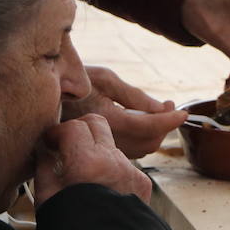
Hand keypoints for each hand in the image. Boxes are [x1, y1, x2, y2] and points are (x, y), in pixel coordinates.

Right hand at [33, 114, 151, 205]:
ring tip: (81, 175)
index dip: (57, 132)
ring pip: (111, 145)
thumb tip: (42, 149)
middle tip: (65, 147)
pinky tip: (100, 190)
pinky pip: (124, 166)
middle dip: (79, 130)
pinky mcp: (143, 184)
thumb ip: (43, 166)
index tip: (49, 143)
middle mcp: (114, 162)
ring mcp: (132, 172)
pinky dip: (110, 170)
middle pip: (97, 124)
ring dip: (95, 151)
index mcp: (87, 163)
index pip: (73, 127)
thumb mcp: (47, 199)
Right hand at [63, 65, 186, 158]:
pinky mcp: (101, 150)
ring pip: (142, 149)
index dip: (170, 120)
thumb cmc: (75, 81)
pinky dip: (143, 138)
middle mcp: (105, 138)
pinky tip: (142, 121)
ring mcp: (102, 147)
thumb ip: (135, 96)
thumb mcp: (105, 79)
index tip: (183, 113)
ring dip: (155, 133)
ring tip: (157, 111)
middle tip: (168, 106)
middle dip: (164, 126)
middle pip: (149, 141)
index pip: (148, 125)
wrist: (47, 98)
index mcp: (107, 118)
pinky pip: (132, 150)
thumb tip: (161, 108)